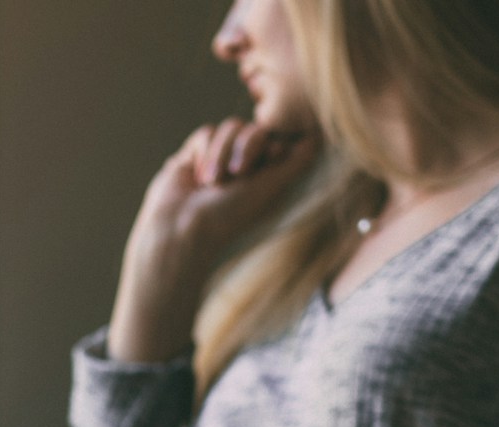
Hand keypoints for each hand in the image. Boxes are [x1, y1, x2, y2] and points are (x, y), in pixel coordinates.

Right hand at [108, 119, 320, 363]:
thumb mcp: (271, 188)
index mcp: (267, 175)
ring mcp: (219, 159)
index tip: (269, 162)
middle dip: (247, 147)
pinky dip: (203, 153)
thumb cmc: (229, 215)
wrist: (179, 228)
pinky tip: (196, 178)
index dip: (274, 146)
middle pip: (256, 128)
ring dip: (222, 153)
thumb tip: (318, 135)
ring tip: (211, 183)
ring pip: (231, 127)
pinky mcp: (195, 155)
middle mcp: (246, 165)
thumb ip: (297, 161)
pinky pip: (206, 133)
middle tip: (238, 174)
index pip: (280, 139)